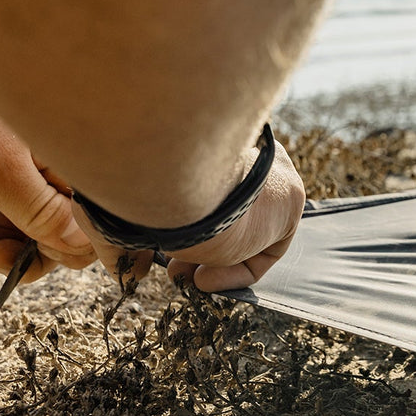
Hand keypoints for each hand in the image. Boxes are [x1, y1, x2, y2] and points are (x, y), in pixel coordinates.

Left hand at [0, 11, 94, 281]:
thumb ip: (40, 212)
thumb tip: (79, 249)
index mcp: (63, 162)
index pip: (81, 228)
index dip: (55, 251)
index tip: (21, 257)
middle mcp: (40, 171)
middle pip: (40, 240)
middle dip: (7, 253)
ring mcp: (6, 176)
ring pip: (1, 237)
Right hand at [73, 140, 304, 292]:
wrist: (165, 176)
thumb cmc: (132, 183)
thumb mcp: (125, 206)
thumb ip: (128, 231)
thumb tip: (127, 267)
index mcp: (203, 138)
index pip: (204, 185)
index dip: (184, 222)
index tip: (159, 245)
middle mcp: (239, 147)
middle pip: (231, 209)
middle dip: (201, 246)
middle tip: (172, 267)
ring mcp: (269, 169)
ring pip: (249, 229)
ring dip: (217, 260)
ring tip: (184, 277)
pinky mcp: (290, 198)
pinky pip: (268, 247)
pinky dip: (238, 270)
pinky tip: (204, 277)